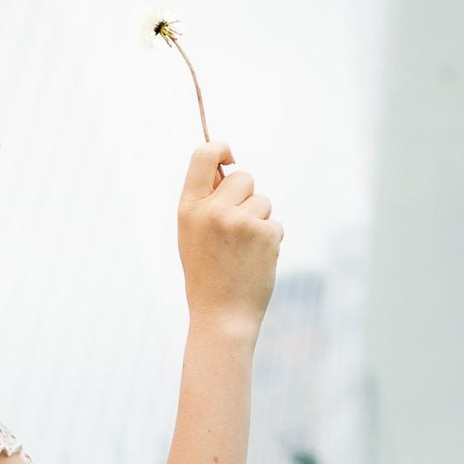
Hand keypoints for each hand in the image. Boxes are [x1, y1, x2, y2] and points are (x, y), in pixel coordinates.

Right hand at [176, 142, 280, 332]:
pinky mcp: (265, 234)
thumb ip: (204, 201)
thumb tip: (225, 167)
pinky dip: (270, 240)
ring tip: (244, 250)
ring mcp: (240, 221)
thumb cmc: (206, 275)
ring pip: (263, 201)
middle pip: (244, 177)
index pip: (203, 155)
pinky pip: (275, 223)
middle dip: (246, 196)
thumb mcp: (191, 234)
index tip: (230, 157)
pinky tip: (255, 261)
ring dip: (260, 220)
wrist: (221, 316)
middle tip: (236, 228)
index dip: (221, 148)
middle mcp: (213, 210)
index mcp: (188, 207)